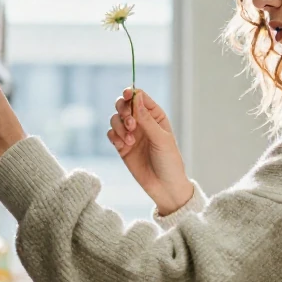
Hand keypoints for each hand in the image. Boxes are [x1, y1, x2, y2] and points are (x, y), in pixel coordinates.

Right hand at [107, 88, 192, 215]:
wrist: (164, 187)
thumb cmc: (169, 161)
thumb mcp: (161, 139)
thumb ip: (147, 119)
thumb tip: (137, 97)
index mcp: (155, 116)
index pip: (140, 97)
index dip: (131, 94)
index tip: (127, 95)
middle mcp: (142, 122)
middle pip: (124, 105)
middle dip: (123, 111)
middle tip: (131, 124)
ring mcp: (131, 134)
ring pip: (115, 119)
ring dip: (119, 126)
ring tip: (130, 140)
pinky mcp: (122, 147)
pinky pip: (111, 134)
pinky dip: (114, 137)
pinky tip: (124, 146)